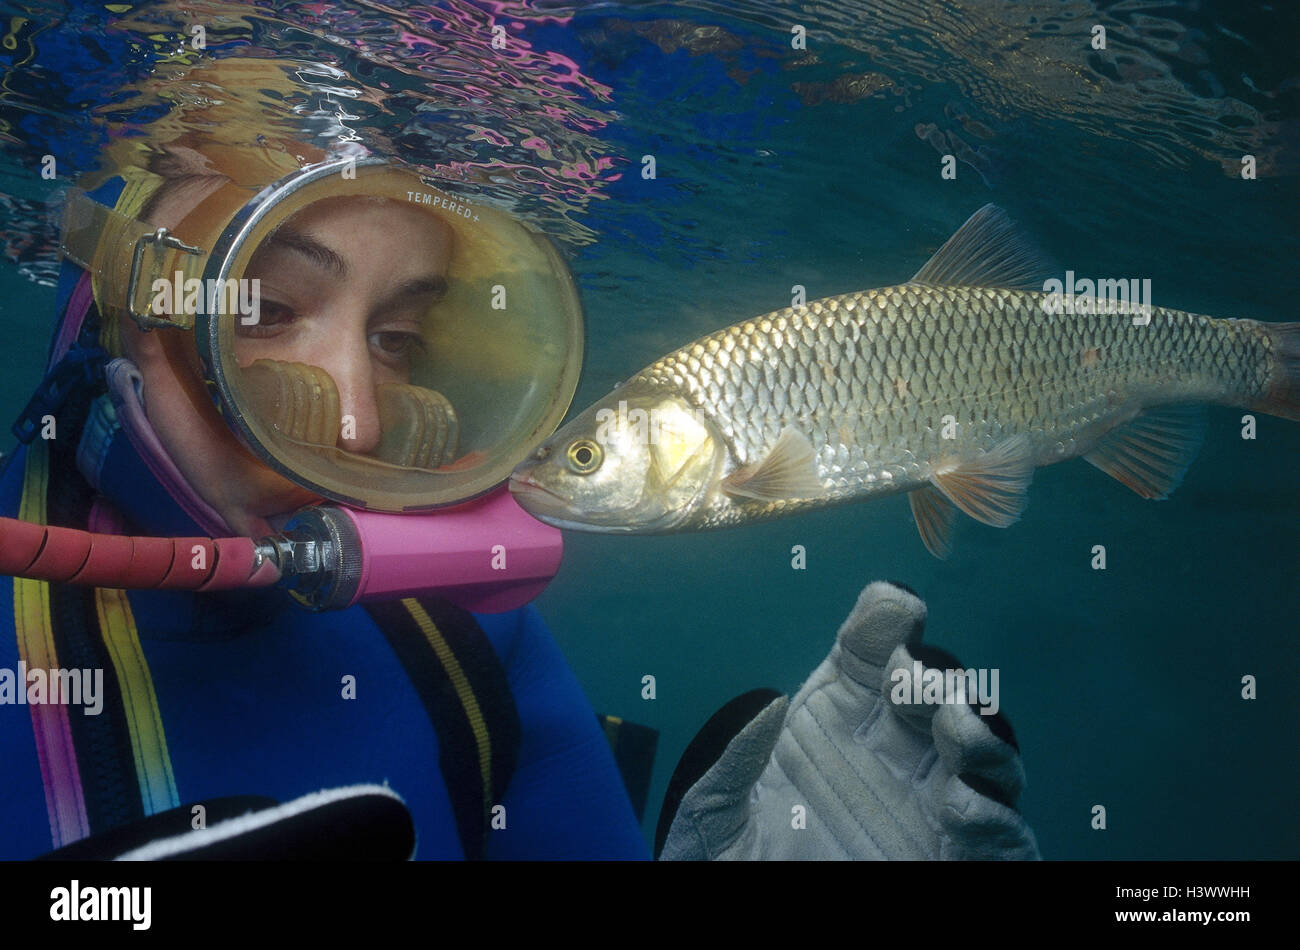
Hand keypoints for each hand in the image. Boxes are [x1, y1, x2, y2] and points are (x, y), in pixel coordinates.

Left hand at [660, 580, 1039, 859]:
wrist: (745, 919)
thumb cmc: (735, 869)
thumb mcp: (715, 814)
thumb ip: (737, 761)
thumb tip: (770, 706)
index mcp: (833, 723)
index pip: (870, 654)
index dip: (886, 623)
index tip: (893, 607)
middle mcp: (890, 755)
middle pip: (935, 694)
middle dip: (932, 677)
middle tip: (909, 680)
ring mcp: (930, 807)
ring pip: (983, 755)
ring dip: (978, 732)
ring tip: (953, 724)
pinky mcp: (956, 861)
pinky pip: (1002, 835)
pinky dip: (993, 815)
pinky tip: (959, 804)